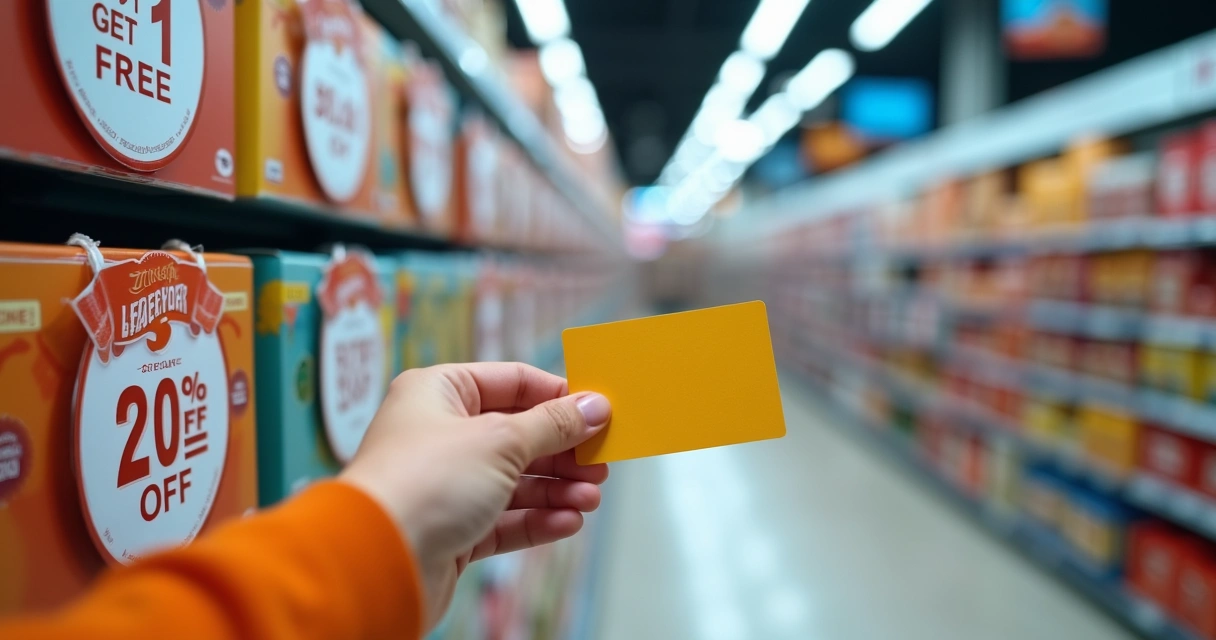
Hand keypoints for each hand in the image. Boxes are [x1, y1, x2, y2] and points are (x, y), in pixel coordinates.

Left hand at [339, 362, 610, 628]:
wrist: (377, 561)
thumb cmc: (423, 483)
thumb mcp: (500, 440)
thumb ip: (552, 424)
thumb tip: (593, 407)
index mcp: (438, 393)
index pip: (510, 382)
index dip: (557, 396)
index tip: (599, 411)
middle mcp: (438, 435)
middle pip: (517, 434)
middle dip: (563, 450)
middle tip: (602, 462)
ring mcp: (445, 486)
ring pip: (515, 481)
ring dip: (557, 489)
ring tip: (591, 496)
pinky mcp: (451, 531)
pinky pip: (504, 520)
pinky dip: (538, 520)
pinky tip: (568, 521)